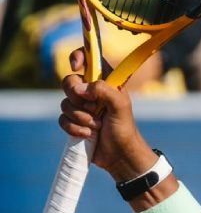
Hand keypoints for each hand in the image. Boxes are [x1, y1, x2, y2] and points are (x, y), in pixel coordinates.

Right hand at [59, 49, 156, 181]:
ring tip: (97, 126)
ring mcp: (81, 107)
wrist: (120, 156)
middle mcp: (90, 92)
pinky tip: (88, 135)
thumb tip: (80, 89)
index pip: (88, 58)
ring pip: (65, 103)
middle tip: (93, 108)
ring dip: (81, 117)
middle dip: (77, 96)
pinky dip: (74, 128)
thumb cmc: (125, 129)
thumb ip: (104, 90)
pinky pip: (62, 120)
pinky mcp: (73, 122)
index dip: (79, 56)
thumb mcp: (120, 106)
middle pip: (68, 82)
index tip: (77, 67)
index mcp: (104, 82)